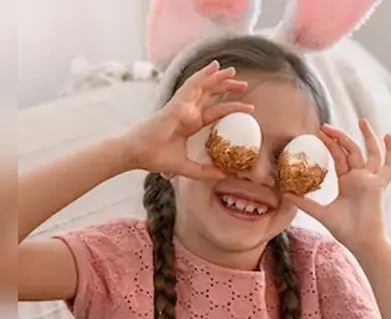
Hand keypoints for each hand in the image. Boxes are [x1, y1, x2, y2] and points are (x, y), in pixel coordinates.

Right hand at [124, 61, 252, 179]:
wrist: (137, 155)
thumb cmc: (156, 158)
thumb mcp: (186, 167)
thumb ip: (204, 171)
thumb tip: (223, 175)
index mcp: (190, 123)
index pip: (214, 111)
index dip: (230, 107)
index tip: (250, 108)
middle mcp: (186, 111)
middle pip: (210, 94)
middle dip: (226, 87)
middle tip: (244, 85)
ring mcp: (181, 106)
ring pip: (202, 86)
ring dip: (217, 77)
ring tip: (232, 70)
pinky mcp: (176, 104)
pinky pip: (191, 86)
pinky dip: (203, 76)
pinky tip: (214, 68)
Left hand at [285, 119, 390, 250]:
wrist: (361, 241)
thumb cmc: (345, 230)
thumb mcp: (321, 213)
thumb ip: (305, 203)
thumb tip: (284, 194)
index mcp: (347, 182)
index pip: (338, 157)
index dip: (329, 144)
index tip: (317, 133)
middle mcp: (359, 178)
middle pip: (351, 150)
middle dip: (339, 136)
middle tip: (325, 126)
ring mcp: (370, 180)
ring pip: (370, 153)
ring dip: (367, 137)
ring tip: (362, 120)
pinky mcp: (379, 184)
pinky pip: (388, 166)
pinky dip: (390, 152)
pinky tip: (388, 137)